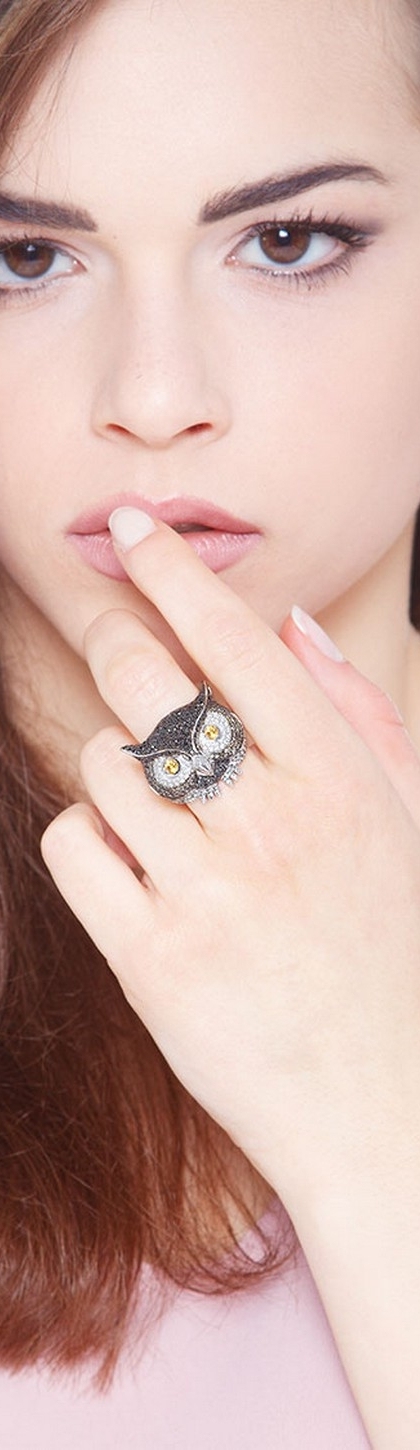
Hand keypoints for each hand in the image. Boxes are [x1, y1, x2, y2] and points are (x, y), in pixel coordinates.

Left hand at [41, 517, 419, 1213]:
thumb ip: (357, 713)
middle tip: (115, 629)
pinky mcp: (150, 960)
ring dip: (116, 764)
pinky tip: (132, 860)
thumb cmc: (397, 951)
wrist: (385, 1106)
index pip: (234, 640)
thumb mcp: (407, 818)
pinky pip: (75, 848)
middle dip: (115, 636)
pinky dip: (89, 840)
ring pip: (101, 764)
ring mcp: (204, 892)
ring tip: (159, 802)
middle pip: (144, 681)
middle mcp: (267, 823)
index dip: (172, 569)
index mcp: (338, 778)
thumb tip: (291, 627)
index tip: (133, 528)